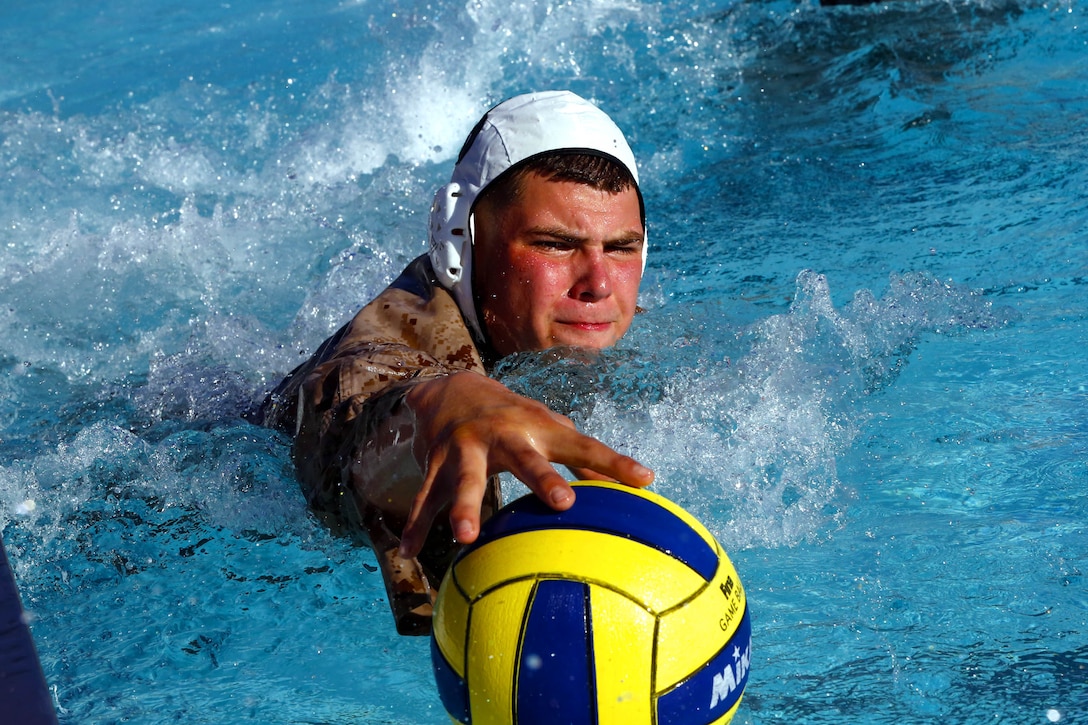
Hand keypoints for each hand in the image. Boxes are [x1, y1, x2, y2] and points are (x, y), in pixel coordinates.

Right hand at [397, 371, 653, 556]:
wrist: (451, 388)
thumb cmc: (514, 417)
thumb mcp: (548, 428)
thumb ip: (583, 457)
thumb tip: (635, 482)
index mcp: (538, 428)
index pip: (583, 446)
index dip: (613, 462)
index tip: (644, 479)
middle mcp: (503, 434)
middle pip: (526, 459)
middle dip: (544, 479)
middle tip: (564, 503)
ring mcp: (465, 448)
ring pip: (465, 480)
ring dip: (465, 507)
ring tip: (466, 538)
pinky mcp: (435, 463)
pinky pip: (425, 497)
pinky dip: (417, 524)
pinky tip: (409, 552)